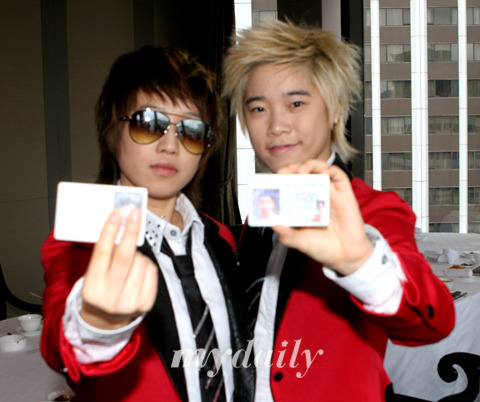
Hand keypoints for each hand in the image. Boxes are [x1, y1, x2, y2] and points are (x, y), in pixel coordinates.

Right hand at [80, 209, 157, 329]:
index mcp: (92, 288)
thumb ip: (106, 254)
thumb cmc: (101, 288)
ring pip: (141, 262)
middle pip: (125, 257)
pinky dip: (146, 264)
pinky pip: (151, 271)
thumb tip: (120, 225)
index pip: (102, 254)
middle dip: (131, 232)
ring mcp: (130, 303)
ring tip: (130, 261)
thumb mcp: (95, 274)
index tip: (117, 213)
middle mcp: (110, 298)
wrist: (107, 319)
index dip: (110, 231)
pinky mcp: (146, 303)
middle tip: (135, 214)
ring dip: (138, 253)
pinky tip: (138, 269)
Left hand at [272, 160, 372, 275]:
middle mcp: (313, 196)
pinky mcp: (343, 192)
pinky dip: (329, 169)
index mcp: (300, 205)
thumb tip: (274, 225)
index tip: (271, 182)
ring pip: (317, 169)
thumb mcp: (300, 242)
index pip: (287, 186)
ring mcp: (328, 192)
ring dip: (308, 165)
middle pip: (300, 174)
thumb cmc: (324, 247)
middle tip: (283, 174)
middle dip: (290, 170)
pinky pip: (337, 175)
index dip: (279, 181)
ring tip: (300, 172)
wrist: (346, 255)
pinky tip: (322, 173)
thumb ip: (287, 235)